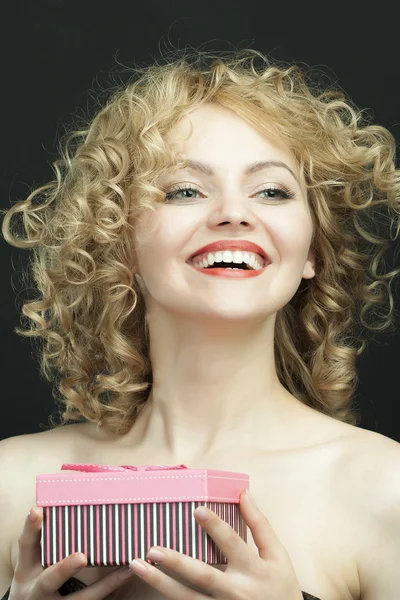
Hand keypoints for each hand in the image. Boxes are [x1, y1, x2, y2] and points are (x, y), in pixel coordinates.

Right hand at [8, 506, 134, 598]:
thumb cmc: (34, 576)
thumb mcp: (31, 561)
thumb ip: (43, 537)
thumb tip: (57, 501)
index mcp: (26, 570)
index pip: (26, 546)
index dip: (31, 528)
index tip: (38, 510)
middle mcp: (37, 590)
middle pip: (49, 580)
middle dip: (65, 568)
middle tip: (82, 557)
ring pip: (81, 599)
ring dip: (105, 585)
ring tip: (125, 570)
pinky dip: (112, 591)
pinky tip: (128, 577)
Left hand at [128, 489, 303, 598]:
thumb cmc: (281, 588)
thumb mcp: (278, 556)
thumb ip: (259, 524)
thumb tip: (244, 493)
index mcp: (254, 569)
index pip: (232, 544)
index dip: (215, 527)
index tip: (197, 510)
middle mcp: (236, 592)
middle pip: (203, 576)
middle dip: (177, 563)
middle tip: (152, 549)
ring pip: (187, 599)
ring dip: (159, 583)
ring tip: (136, 564)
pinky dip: (166, 599)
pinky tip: (148, 586)